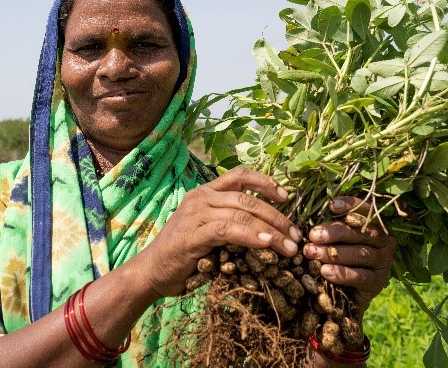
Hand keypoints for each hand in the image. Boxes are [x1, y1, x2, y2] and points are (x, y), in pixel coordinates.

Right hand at [137, 167, 300, 298]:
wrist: (151, 272)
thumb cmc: (184, 255)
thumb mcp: (209, 232)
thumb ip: (231, 224)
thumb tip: (269, 230)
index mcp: (205, 193)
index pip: (239, 175)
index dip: (265, 182)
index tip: (286, 196)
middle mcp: (200, 198)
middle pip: (247, 197)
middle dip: (277, 216)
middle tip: (295, 235)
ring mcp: (195, 214)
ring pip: (242, 213)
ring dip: (271, 229)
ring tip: (289, 246)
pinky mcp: (193, 234)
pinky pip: (229, 229)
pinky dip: (252, 235)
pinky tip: (268, 244)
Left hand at [302, 196, 396, 313]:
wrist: (344, 293)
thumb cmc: (335, 257)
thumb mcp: (332, 239)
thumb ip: (328, 227)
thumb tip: (308, 215)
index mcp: (374, 225)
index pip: (366, 210)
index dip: (350, 205)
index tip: (331, 205)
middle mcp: (384, 241)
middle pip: (362, 232)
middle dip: (335, 232)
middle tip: (313, 236)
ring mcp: (384, 262)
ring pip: (361, 254)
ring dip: (334, 254)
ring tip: (313, 254)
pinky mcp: (379, 282)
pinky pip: (362, 276)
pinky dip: (342, 274)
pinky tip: (325, 272)